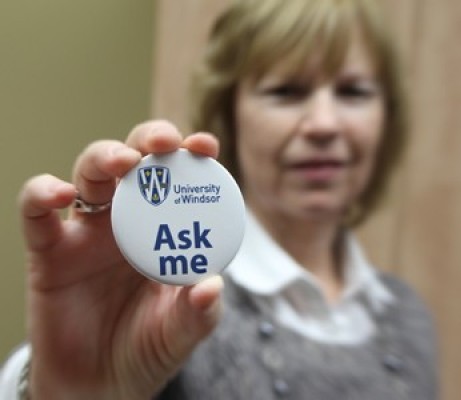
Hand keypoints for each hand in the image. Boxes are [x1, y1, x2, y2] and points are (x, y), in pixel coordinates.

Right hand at [19, 120, 221, 399]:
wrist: (102, 386)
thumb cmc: (149, 348)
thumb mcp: (183, 331)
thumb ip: (200, 310)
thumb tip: (211, 284)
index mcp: (166, 230)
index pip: (180, 180)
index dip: (191, 155)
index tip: (206, 145)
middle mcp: (128, 221)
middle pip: (134, 160)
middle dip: (149, 140)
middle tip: (165, 142)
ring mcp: (87, 232)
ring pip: (89, 173)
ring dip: (104, 156)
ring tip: (123, 162)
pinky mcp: (48, 251)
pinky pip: (37, 212)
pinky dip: (42, 193)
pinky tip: (59, 194)